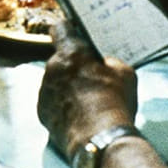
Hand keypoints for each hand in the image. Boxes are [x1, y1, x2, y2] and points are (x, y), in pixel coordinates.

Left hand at [37, 20, 137, 157]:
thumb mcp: (125, 74)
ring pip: (55, 81)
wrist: (100, 138)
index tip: (72, 33)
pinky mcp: (41, 110)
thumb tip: (104, 63)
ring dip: (66, 87)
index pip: (61, 28)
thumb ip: (111, 62)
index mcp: (72, 52)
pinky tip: (78, 115)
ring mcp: (44, 89)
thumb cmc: (114, 103)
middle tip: (91, 79)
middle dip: (73, 67)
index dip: (67, 30)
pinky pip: (51, 101)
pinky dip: (61, 106)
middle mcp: (52, 67)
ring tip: (87, 102)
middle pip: (61, 60)